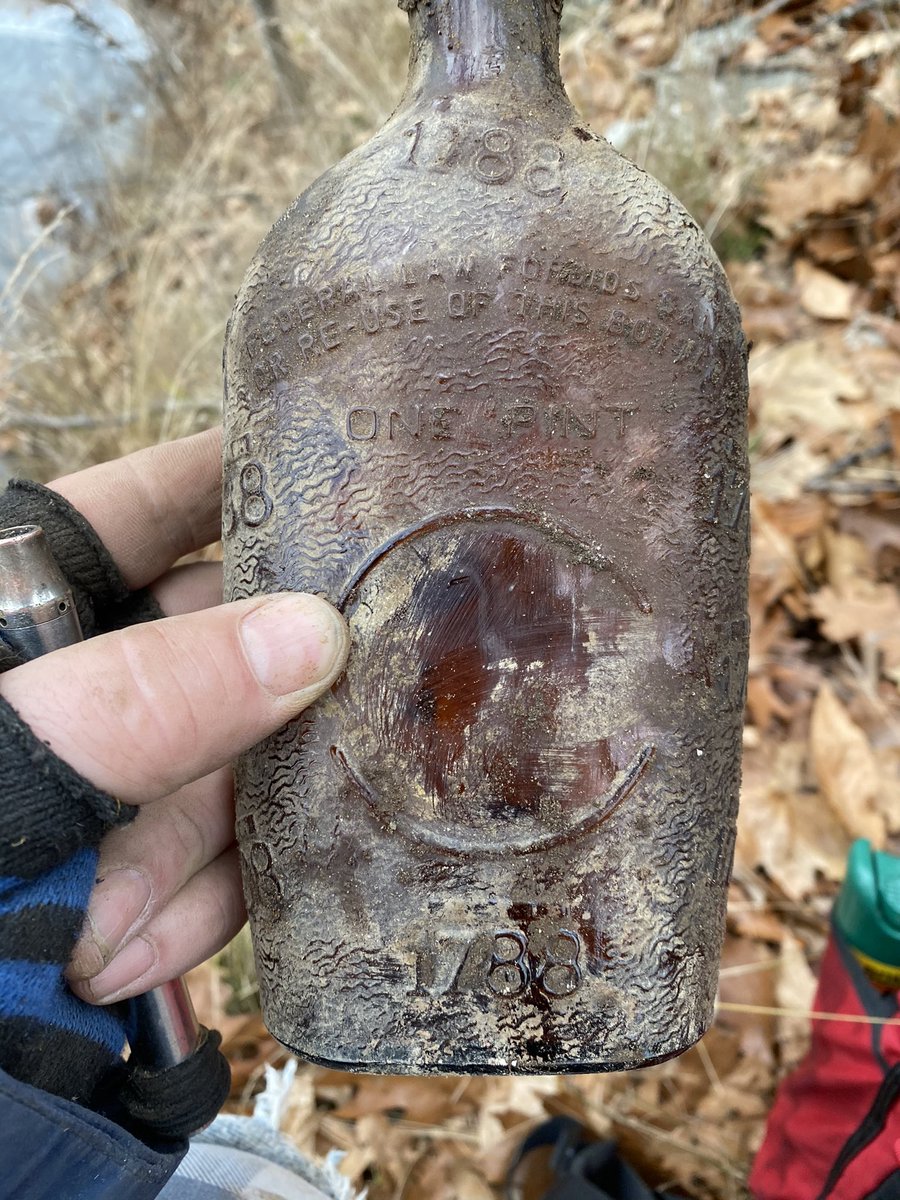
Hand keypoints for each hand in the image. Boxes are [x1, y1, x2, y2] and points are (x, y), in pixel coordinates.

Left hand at [0, 428, 347, 1005]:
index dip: (230, 481)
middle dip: (241, 722)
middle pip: (209, 654)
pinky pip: (198, 863)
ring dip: (192, 850)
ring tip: (114, 924)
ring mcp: (101, 781)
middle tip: (296, 751)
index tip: (340, 474)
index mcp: (12, 615)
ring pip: (217, 770)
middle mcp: (70, 684)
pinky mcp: (121, 869)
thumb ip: (141, 701)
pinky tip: (118, 955)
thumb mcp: (1, 770)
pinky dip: (179, 911)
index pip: (134, 509)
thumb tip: (311, 637)